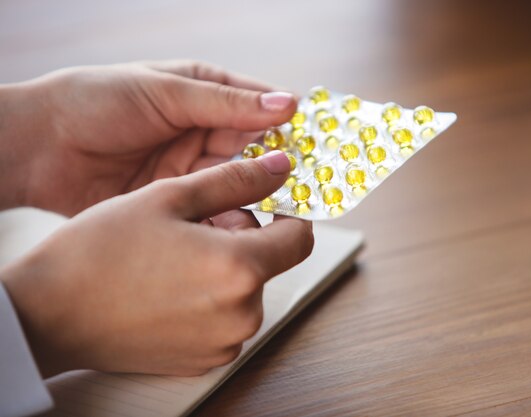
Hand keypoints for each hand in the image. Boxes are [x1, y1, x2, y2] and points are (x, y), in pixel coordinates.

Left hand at [0, 60, 295, 214]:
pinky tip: (237, 227)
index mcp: (206, 96)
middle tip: (305, 187)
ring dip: (256, 198)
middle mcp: (204, 134)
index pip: (262, 109)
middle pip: (257, 152)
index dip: (291, 127)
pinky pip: (213, 211)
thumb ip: (225, 102)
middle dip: (280, 169)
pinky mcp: (176, 202)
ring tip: (275, 212)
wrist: (38, 149)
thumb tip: (287, 104)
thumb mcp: (164, 93)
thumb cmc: (95, 101)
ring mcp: (191, 170)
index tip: (320, 146)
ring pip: (239, 185)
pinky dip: (227, 219)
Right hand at [0, 152, 313, 376]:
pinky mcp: (204, 360)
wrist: (50, 312)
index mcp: (239, 270)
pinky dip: (211, 296)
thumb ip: (236, 180)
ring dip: (225, 265)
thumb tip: (281, 166)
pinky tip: (169, 284)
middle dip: (244, 236)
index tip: (263, 203)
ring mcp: (224, 343)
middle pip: (269, 262)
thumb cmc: (102, 250)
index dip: (287, 214)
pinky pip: (227, 317)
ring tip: (176, 253)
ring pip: (247, 289)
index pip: (301, 238)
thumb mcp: (171, 197)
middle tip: (197, 222)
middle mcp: (242, 315)